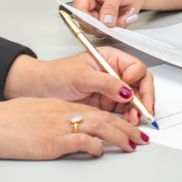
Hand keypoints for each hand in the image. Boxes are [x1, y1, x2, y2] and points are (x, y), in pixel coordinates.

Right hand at [0, 98, 148, 159]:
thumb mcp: (37, 115)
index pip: (96, 110)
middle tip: (142, 136)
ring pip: (99, 126)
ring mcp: (59, 126)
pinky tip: (100, 151)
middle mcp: (63, 113)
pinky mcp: (52, 141)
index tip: (128, 126)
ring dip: (119, 136)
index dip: (116, 118)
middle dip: (126, 127)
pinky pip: (80, 141)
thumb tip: (71, 134)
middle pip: (104, 117)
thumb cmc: (7, 121)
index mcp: (61, 106)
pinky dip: (94, 146)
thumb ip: (56, 122)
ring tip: (133, 144)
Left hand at [4, 50, 154, 125]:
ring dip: (137, 111)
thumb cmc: (55, 76)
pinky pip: (123, 112)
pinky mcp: (105, 105)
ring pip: (134, 100)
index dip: (138, 80)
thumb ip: (106, 83)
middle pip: (140, 85)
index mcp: (110, 59)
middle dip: (144, 98)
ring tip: (134, 121)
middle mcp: (113, 73)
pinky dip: (128, 118)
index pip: (136, 67)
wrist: (37, 91)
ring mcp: (110, 91)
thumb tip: (127, 90)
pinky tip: (127, 123)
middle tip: (144, 112)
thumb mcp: (81, 76)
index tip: (131, 91)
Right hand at [72, 0, 146, 28]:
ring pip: (99, 31)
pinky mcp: (104, 24)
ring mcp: (96, 16)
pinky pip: (110, 32)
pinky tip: (126, 16)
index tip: (102, 25)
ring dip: (116, 26)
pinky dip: (120, 27)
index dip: (88, 22)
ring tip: (126, 14)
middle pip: (87, 25)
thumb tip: (105, 21)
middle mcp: (87, 6)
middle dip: (106, 26)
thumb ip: (110, 6)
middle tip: (119, 20)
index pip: (78, 12)